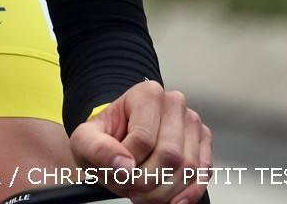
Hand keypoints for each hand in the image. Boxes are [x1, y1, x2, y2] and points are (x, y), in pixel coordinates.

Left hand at [72, 80, 213, 203]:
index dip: (129, 163)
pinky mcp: (203, 146)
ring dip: (164, 191)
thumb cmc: (104, 138)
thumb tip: (123, 164)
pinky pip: (202, 176)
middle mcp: (174, 105)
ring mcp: (192, 126)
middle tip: (129, 186)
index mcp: (146, 94)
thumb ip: (96, 148)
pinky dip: (187, 194)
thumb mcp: (84, 141)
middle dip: (147, 181)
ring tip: (142, 191)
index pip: (144, 139)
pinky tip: (171, 200)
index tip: (116, 170)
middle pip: (170, 156)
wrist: (117, 144)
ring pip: (188, 169)